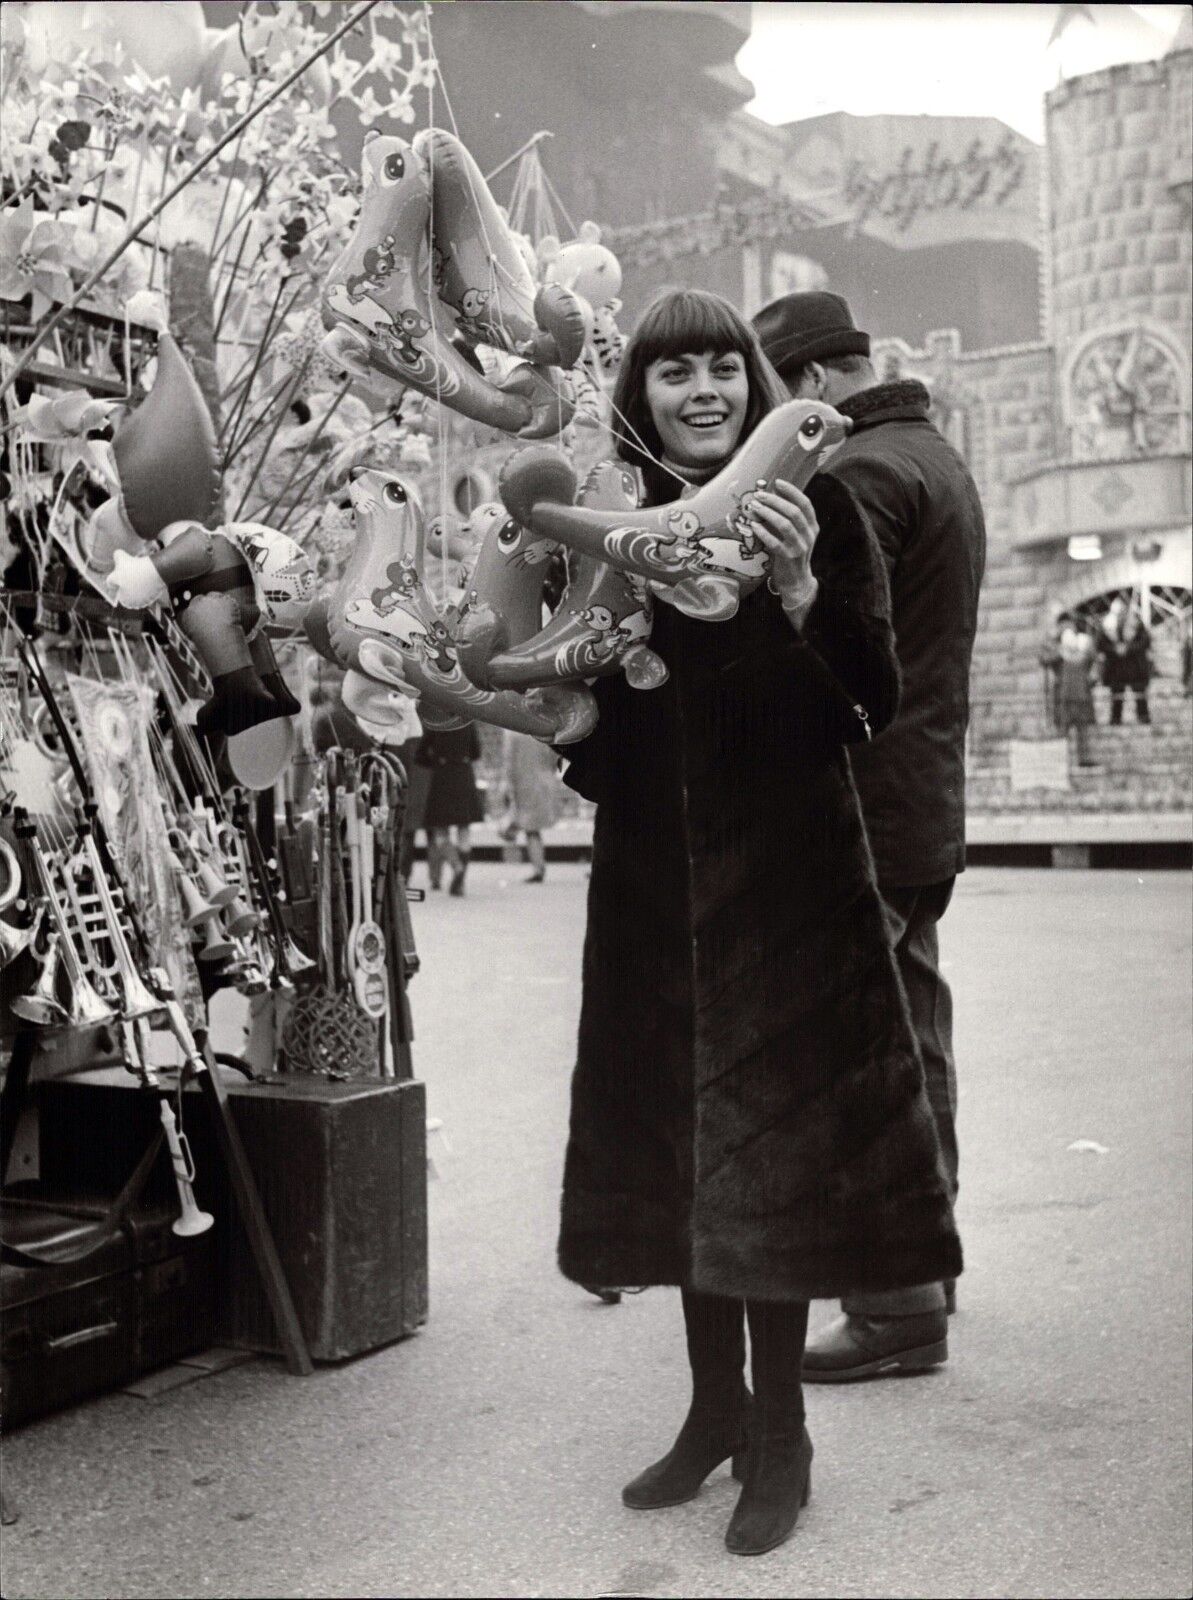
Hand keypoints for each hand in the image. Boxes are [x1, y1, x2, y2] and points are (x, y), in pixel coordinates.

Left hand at [749, 479, 818, 604]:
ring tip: (754, 507)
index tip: (777, 483)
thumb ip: (787, 520)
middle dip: (775, 500)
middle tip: (759, 495)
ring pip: (785, 524)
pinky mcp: (788, 558)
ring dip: (768, 513)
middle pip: (794, 512)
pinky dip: (763, 532)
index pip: (805, 504)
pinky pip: (774, 542)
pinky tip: (754, 526)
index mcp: (812, 527)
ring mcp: (800, 547)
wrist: (797, 582)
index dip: (792, 491)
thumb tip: (768, 500)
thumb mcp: (796, 536)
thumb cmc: (792, 555)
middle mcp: (809, 535)